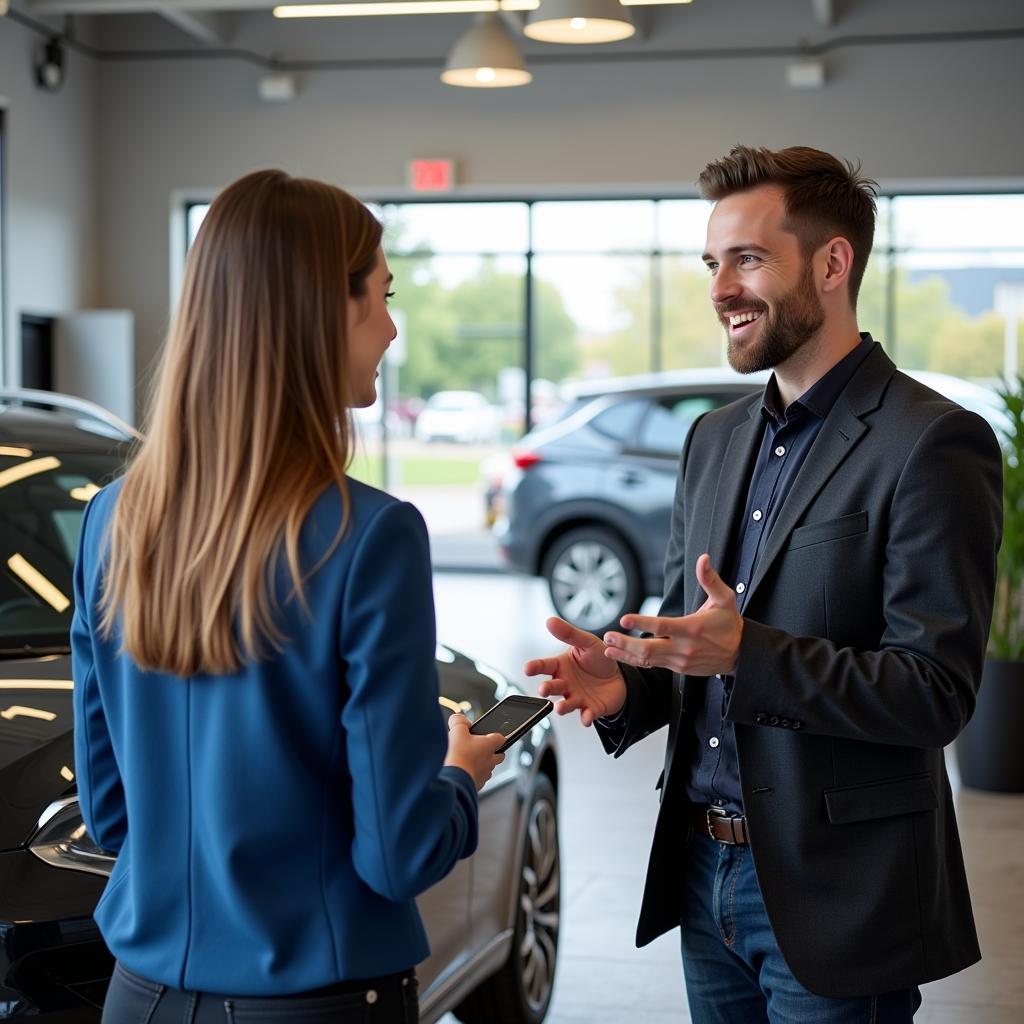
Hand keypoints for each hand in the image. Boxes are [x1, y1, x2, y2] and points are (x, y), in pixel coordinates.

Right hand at [444, 713, 504, 789]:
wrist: (453, 779)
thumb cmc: (458, 755)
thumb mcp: (457, 731)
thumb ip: (459, 721)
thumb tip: (459, 718)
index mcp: (489, 745)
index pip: (501, 738)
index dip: (496, 736)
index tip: (491, 735)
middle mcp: (490, 760)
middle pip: (499, 755)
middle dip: (493, 752)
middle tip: (480, 748)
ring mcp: (484, 774)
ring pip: (488, 768)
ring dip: (482, 765)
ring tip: (468, 761)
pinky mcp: (477, 786)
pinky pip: (479, 779)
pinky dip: (473, 776)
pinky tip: (462, 772)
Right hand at [523, 616, 626, 726]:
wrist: (620, 676)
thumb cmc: (598, 658)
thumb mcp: (587, 642)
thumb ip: (569, 633)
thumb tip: (550, 620)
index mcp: (561, 666)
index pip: (545, 666)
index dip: (535, 667)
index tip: (527, 668)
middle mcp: (565, 684)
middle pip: (553, 687)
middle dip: (547, 689)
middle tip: (543, 689)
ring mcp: (577, 697)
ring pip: (566, 704)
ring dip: (562, 707)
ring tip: (560, 708)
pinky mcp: (591, 709)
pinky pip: (587, 715)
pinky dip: (586, 718)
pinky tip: (586, 718)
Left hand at [602, 554, 742, 675]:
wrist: (741, 654)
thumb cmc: (730, 624)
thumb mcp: (725, 599)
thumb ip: (710, 580)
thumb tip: (703, 558)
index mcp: (693, 628)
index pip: (663, 626)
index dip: (642, 622)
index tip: (624, 618)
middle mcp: (685, 647)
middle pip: (650, 648)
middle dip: (626, 643)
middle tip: (608, 636)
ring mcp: (680, 661)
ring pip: (649, 660)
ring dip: (626, 654)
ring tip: (607, 648)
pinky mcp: (678, 668)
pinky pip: (654, 666)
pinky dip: (636, 661)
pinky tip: (621, 656)